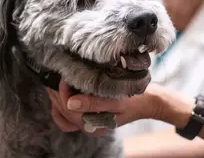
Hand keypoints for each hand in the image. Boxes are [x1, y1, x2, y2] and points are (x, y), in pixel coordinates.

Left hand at [47, 81, 162, 135]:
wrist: (148, 101)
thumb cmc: (134, 99)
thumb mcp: (117, 100)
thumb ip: (94, 103)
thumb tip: (70, 103)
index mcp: (95, 126)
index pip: (70, 111)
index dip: (63, 94)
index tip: (64, 77)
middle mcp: (89, 127)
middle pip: (64, 112)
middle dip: (57, 95)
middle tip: (56, 76)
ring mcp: (89, 122)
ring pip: (64, 115)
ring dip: (57, 99)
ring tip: (55, 83)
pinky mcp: (90, 116)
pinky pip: (68, 118)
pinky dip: (60, 108)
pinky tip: (60, 96)